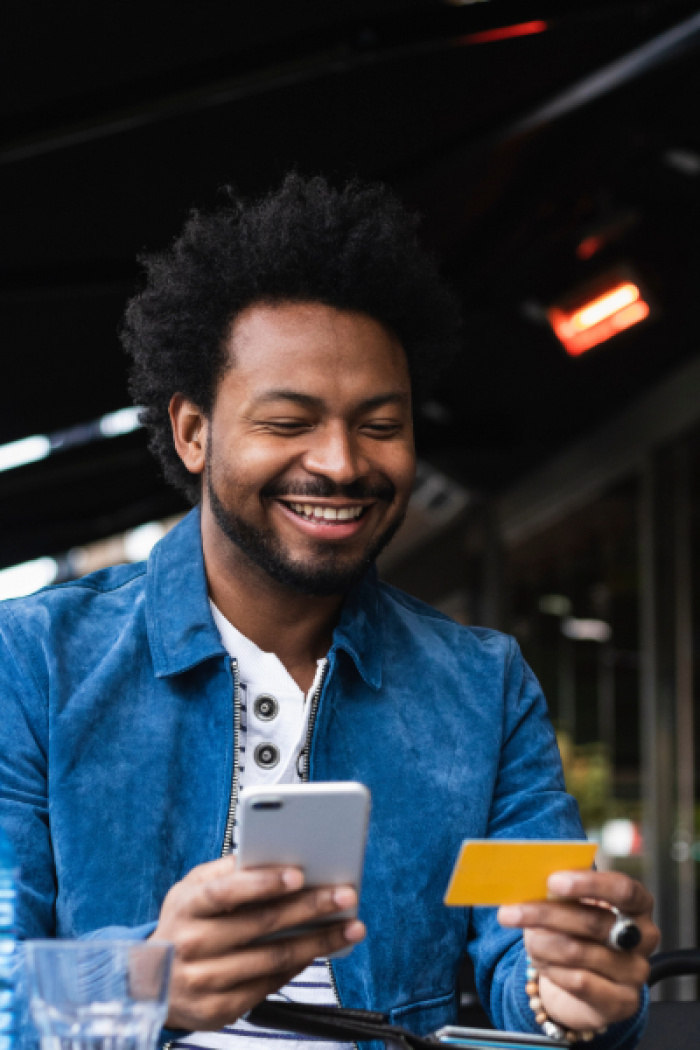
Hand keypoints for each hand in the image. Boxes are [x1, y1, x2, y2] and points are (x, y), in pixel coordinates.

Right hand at [152, 856, 364, 1029]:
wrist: (146, 983)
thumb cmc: (183, 922)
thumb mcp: (191, 890)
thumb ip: (227, 871)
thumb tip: (273, 854)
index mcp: (186, 906)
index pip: (226, 891)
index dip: (262, 882)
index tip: (299, 873)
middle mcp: (192, 945)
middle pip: (260, 924)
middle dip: (309, 908)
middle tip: (345, 896)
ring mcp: (205, 981)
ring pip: (273, 958)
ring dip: (318, 942)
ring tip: (350, 927)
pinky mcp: (219, 1010)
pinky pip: (269, 984)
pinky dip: (299, 965)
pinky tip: (320, 950)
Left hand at [498, 870, 659, 1032]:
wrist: (584, 982)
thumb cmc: (578, 932)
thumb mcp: (573, 906)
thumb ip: (562, 893)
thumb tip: (530, 881)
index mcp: (638, 904)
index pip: (623, 889)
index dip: (588, 884)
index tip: (552, 881)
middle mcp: (644, 936)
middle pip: (594, 922)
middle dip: (546, 914)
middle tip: (512, 913)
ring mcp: (636, 971)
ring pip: (579, 952)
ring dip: (542, 944)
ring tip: (528, 939)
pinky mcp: (624, 1002)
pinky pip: (579, 982)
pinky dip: (552, 969)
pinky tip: (542, 963)